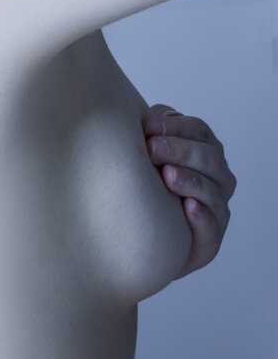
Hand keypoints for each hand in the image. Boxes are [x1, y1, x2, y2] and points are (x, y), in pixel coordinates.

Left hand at [143, 104, 236, 280]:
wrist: (141, 237)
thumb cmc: (146, 186)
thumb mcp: (147, 155)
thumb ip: (152, 133)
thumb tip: (147, 117)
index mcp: (205, 150)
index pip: (199, 131)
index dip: (176, 126)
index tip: (148, 126)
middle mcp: (218, 178)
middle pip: (210, 157)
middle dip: (180, 150)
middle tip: (151, 149)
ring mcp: (217, 208)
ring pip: (213, 191)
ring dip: (190, 180)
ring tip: (167, 175)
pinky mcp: (210, 240)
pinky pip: (212, 228)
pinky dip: (201, 216)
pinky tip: (187, 207)